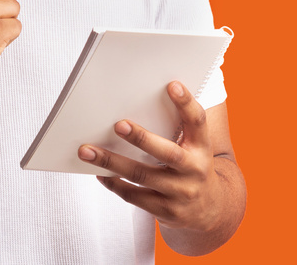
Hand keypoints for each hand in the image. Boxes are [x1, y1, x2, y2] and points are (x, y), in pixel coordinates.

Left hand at [77, 82, 224, 231]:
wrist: (209, 210)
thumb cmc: (192, 167)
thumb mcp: (195, 146)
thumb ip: (178, 126)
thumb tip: (140, 99)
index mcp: (202, 147)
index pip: (198, 121)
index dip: (186, 103)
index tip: (172, 85)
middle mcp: (194, 169)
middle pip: (166, 152)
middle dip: (141, 138)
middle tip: (118, 124)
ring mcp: (180, 192)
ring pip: (141, 175)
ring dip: (111, 162)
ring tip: (87, 151)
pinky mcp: (166, 210)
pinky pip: (134, 196)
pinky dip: (114, 183)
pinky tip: (100, 172)